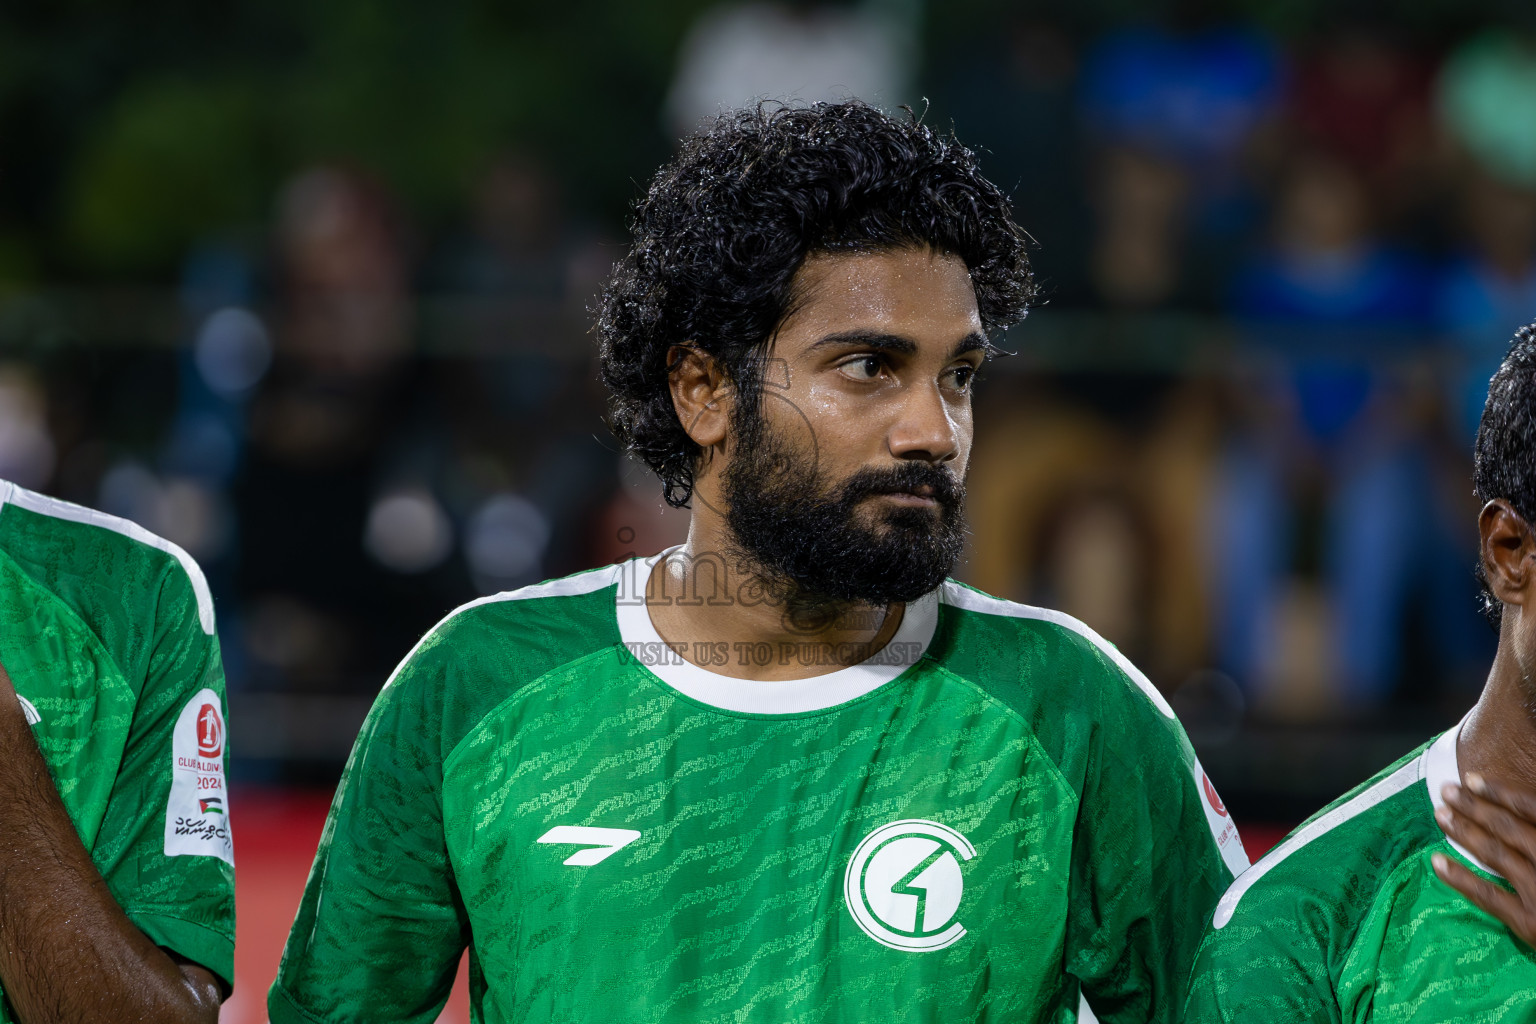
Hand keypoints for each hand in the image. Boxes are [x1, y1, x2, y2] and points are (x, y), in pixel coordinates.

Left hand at [1432, 772, 1535, 945]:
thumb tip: (1517, 812)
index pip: (1533, 809)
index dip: (1502, 792)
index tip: (1472, 779)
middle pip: (1509, 828)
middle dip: (1475, 807)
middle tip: (1446, 790)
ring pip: (1496, 855)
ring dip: (1464, 831)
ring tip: (1440, 815)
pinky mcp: (1531, 924)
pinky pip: (1489, 896)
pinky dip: (1460, 878)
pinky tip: (1437, 862)